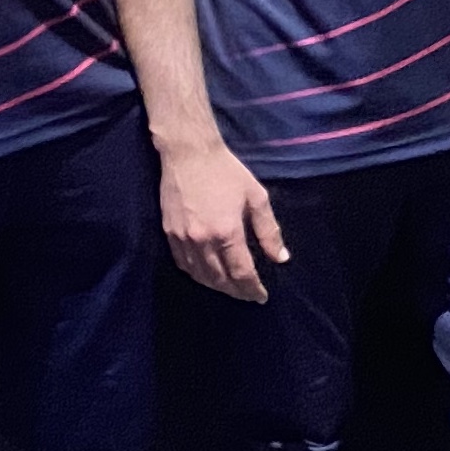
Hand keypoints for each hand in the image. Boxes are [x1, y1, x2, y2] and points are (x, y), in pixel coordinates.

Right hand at [160, 137, 287, 302]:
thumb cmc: (227, 172)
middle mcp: (202, 240)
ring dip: (217, 286)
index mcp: (226, 232)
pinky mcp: (168, 233)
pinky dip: (197, 275)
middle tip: (249, 295)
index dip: (252, 289)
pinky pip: (183, 264)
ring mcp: (182, 238)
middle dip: (237, 291)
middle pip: (220, 279)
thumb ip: (269, 231)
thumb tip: (281, 258)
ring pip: (200, 275)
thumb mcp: (257, 198)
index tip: (261, 296)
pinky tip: (208, 274)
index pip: (241, 273)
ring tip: (232, 288)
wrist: (189, 154)